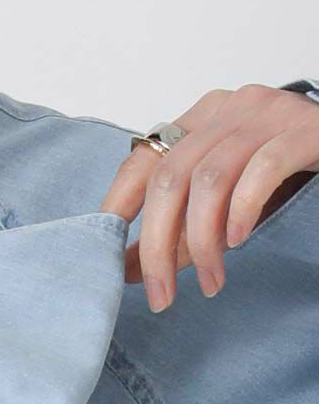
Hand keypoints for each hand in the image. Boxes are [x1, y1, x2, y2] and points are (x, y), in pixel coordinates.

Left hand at [99, 83, 318, 311]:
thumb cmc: (291, 172)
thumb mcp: (229, 200)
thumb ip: (182, 228)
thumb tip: (129, 269)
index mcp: (202, 118)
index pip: (144, 160)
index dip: (118, 205)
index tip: (105, 250)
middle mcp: (229, 108)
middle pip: (170, 178)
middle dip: (158, 244)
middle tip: (159, 294)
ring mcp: (267, 114)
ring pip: (209, 179)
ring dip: (202, 242)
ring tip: (209, 282)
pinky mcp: (303, 130)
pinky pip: (261, 170)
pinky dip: (242, 210)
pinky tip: (238, 241)